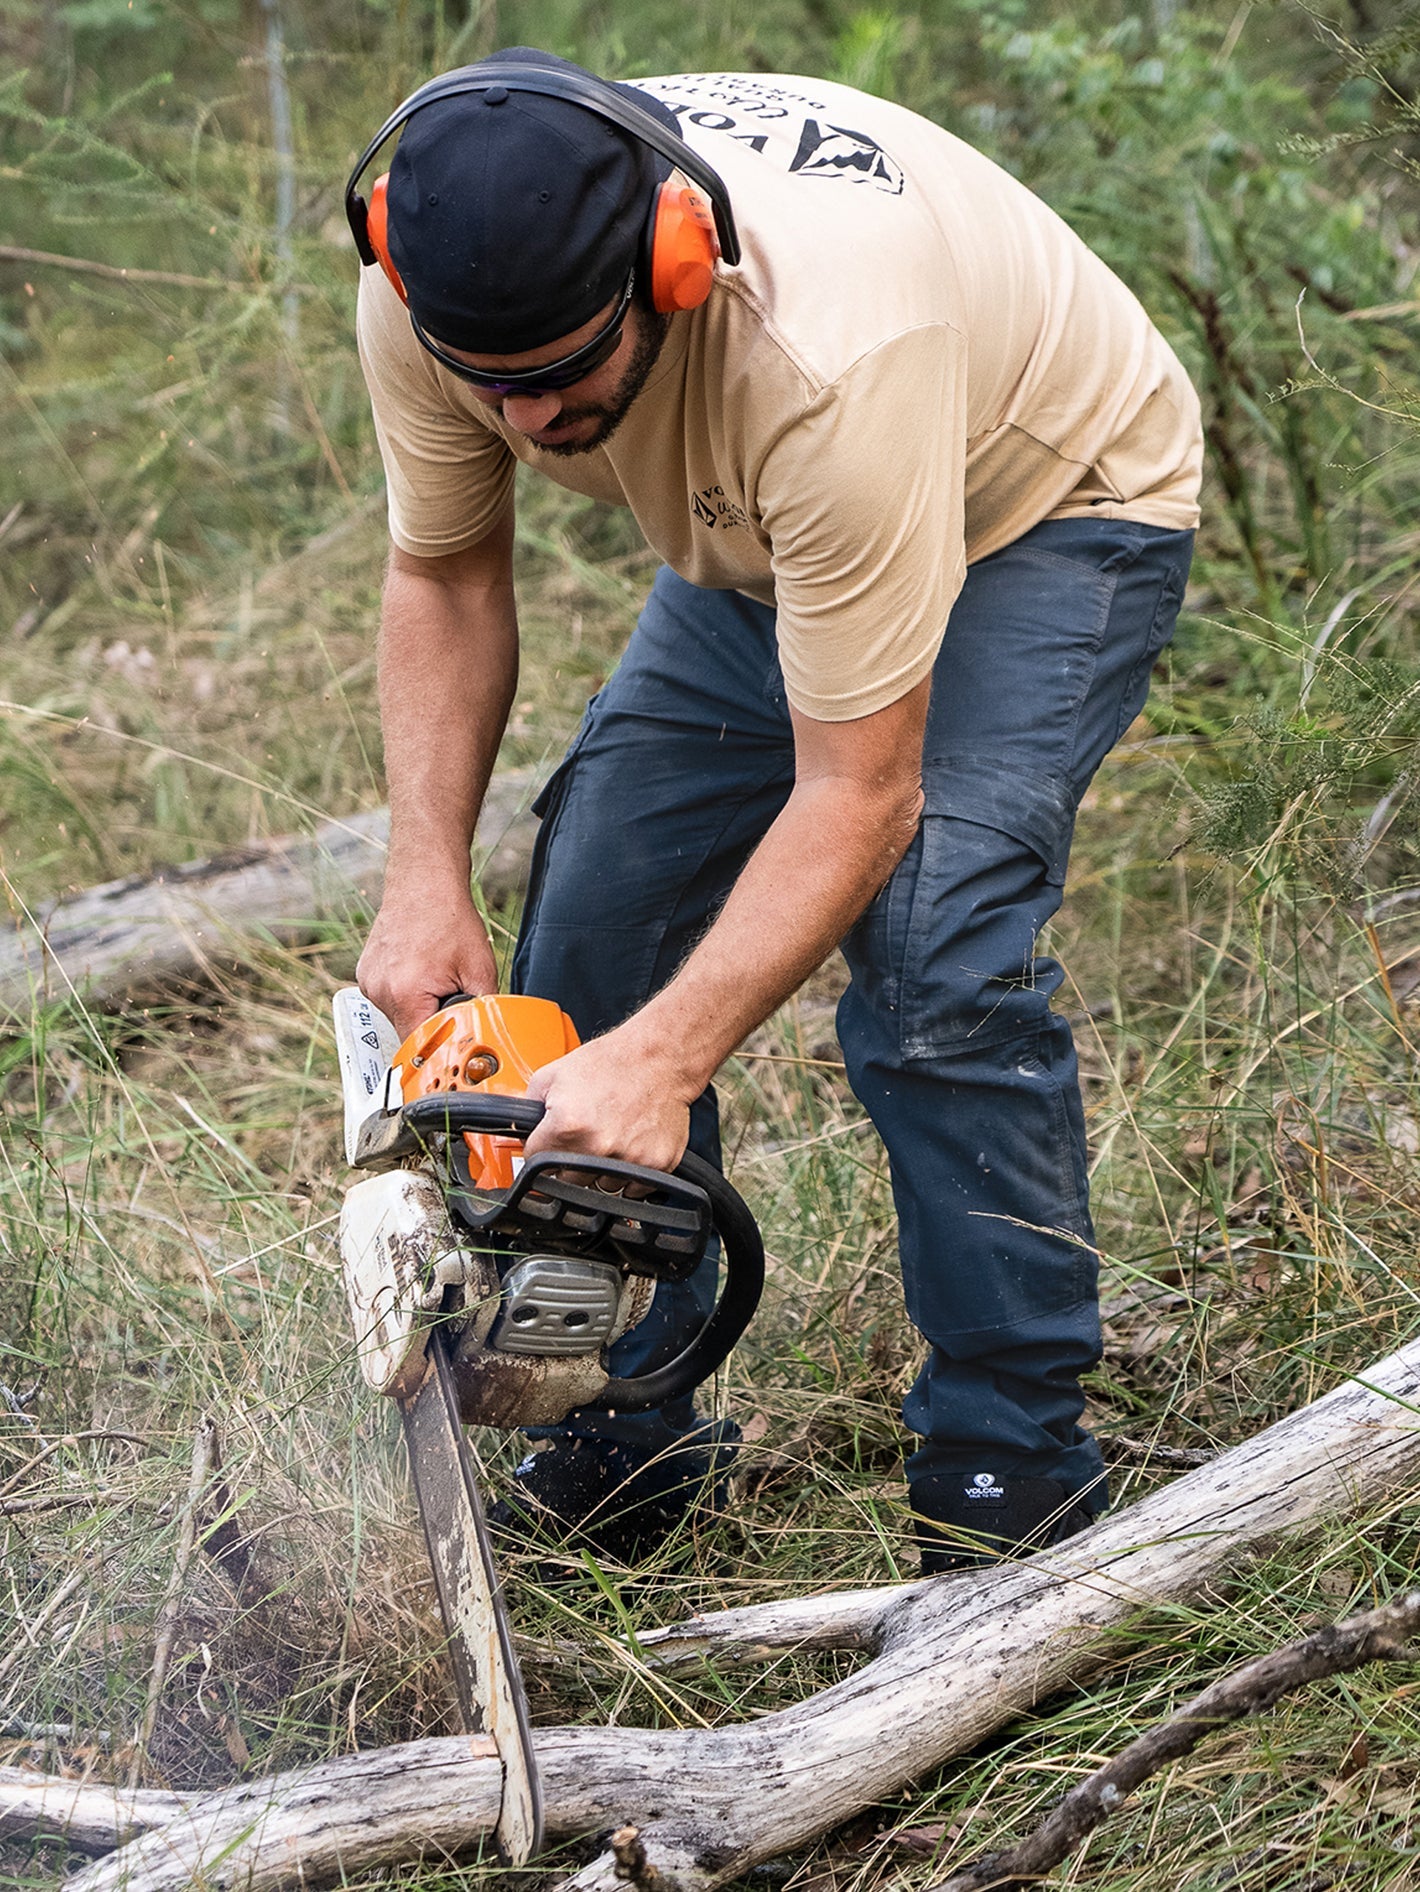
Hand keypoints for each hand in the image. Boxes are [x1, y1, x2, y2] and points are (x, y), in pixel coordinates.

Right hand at [356, 886, 498, 1039]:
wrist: (423, 882)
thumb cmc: (450, 919)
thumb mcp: (480, 968)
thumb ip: (482, 1009)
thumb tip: (486, 1035)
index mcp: (405, 994)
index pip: (420, 1046)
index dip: (441, 1050)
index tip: (454, 1050)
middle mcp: (379, 991)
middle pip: (409, 1032)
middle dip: (433, 1023)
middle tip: (452, 994)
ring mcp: (368, 982)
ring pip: (400, 1016)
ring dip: (420, 1007)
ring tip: (435, 974)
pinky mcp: (365, 974)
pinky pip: (390, 998)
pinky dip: (407, 992)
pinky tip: (420, 968)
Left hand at [522, 1031, 692, 1173]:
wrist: (660, 1057)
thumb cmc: (611, 1062)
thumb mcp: (553, 1075)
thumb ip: (527, 1107)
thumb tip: (516, 1131)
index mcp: (567, 1127)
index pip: (533, 1162)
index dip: (537, 1150)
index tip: (545, 1147)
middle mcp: (597, 1148)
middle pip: (566, 1181)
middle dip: (567, 1164)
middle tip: (581, 1138)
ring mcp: (629, 1160)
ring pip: (599, 1188)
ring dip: (598, 1172)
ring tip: (608, 1140)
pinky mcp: (657, 1166)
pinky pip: (632, 1190)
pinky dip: (628, 1176)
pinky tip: (628, 1148)